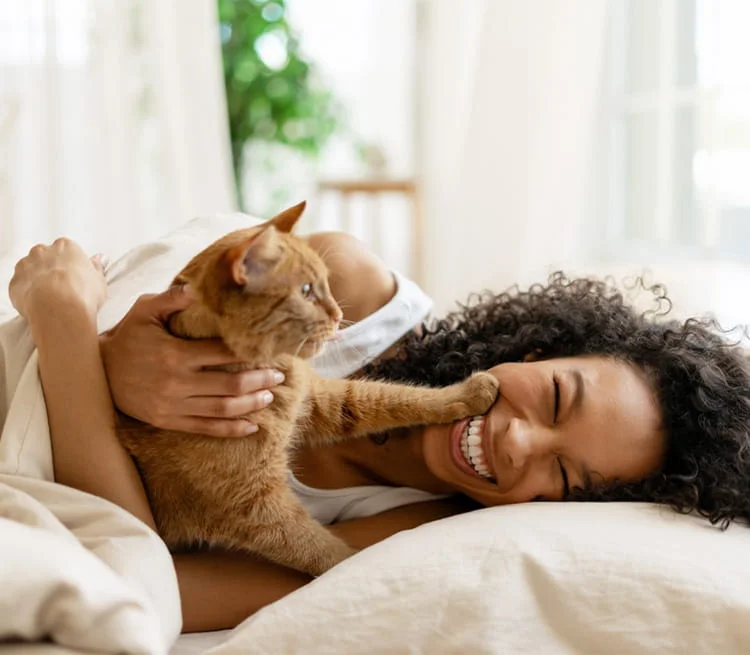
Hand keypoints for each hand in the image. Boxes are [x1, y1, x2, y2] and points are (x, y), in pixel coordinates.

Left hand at [9, 238, 106, 322]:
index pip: (67, 250)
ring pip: (30, 269)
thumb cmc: (81, 294)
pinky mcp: (15, 282)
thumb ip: (96, 267)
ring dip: (38, 279)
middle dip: (52, 268)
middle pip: (46, 256)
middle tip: (64, 286)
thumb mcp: (99, 280)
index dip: (71, 264)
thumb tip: (100, 259)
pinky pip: (20, 286)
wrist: (60, 310)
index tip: (76, 275)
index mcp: (65, 246)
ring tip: (51, 297)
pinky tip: (39, 304)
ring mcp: (26, 266)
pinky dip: (27, 293)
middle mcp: (43, 251)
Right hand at [100, 285, 284, 436]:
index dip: (247, 352)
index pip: (221, 353)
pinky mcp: (169, 421)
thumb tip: (199, 286)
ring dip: (250, 404)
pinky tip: (251, 425)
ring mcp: (173, 405)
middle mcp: (176, 382)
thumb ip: (173, 298)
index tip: (269, 349)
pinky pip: (205, 428)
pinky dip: (231, 429)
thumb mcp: (144, 310)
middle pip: (229, 384)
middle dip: (259, 380)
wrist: (96, 372)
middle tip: (279, 375)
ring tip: (270, 396)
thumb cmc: (127, 336)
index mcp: (174, 354)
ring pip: (221, 409)